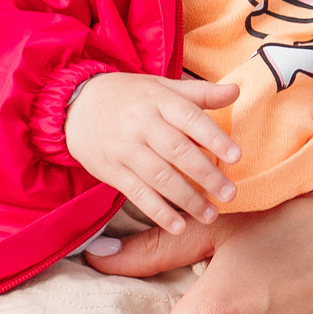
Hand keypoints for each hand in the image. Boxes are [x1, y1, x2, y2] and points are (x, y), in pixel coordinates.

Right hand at [65, 71, 241, 232]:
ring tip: (211, 214)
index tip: (237, 157)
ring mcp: (125, 149)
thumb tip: (237, 91)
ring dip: (187, 199)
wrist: (76, 105)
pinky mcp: (112, 171)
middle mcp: (141, 124)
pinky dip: (158, 211)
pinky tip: (178, 226)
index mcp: (158, 100)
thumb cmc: (131, 96)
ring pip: (159, 177)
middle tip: (230, 193)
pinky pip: (138, 194)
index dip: (214, 138)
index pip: (190, 118)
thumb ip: (200, 94)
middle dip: (206, 175)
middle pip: (177, 151)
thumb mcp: (162, 87)